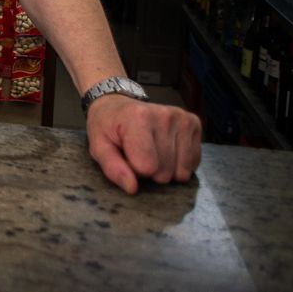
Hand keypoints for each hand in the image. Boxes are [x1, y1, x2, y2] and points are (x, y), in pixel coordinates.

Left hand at [85, 95, 201, 193]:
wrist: (118, 104)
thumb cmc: (107, 127)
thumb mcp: (98, 146)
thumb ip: (112, 168)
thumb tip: (132, 188)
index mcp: (138, 118)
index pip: (147, 168)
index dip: (135, 170)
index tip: (127, 155)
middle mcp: (165, 116)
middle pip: (165, 172)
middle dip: (151, 170)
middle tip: (139, 153)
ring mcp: (182, 118)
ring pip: (182, 171)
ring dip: (167, 168)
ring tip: (152, 150)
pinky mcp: (194, 123)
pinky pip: (194, 162)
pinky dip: (180, 163)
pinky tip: (167, 149)